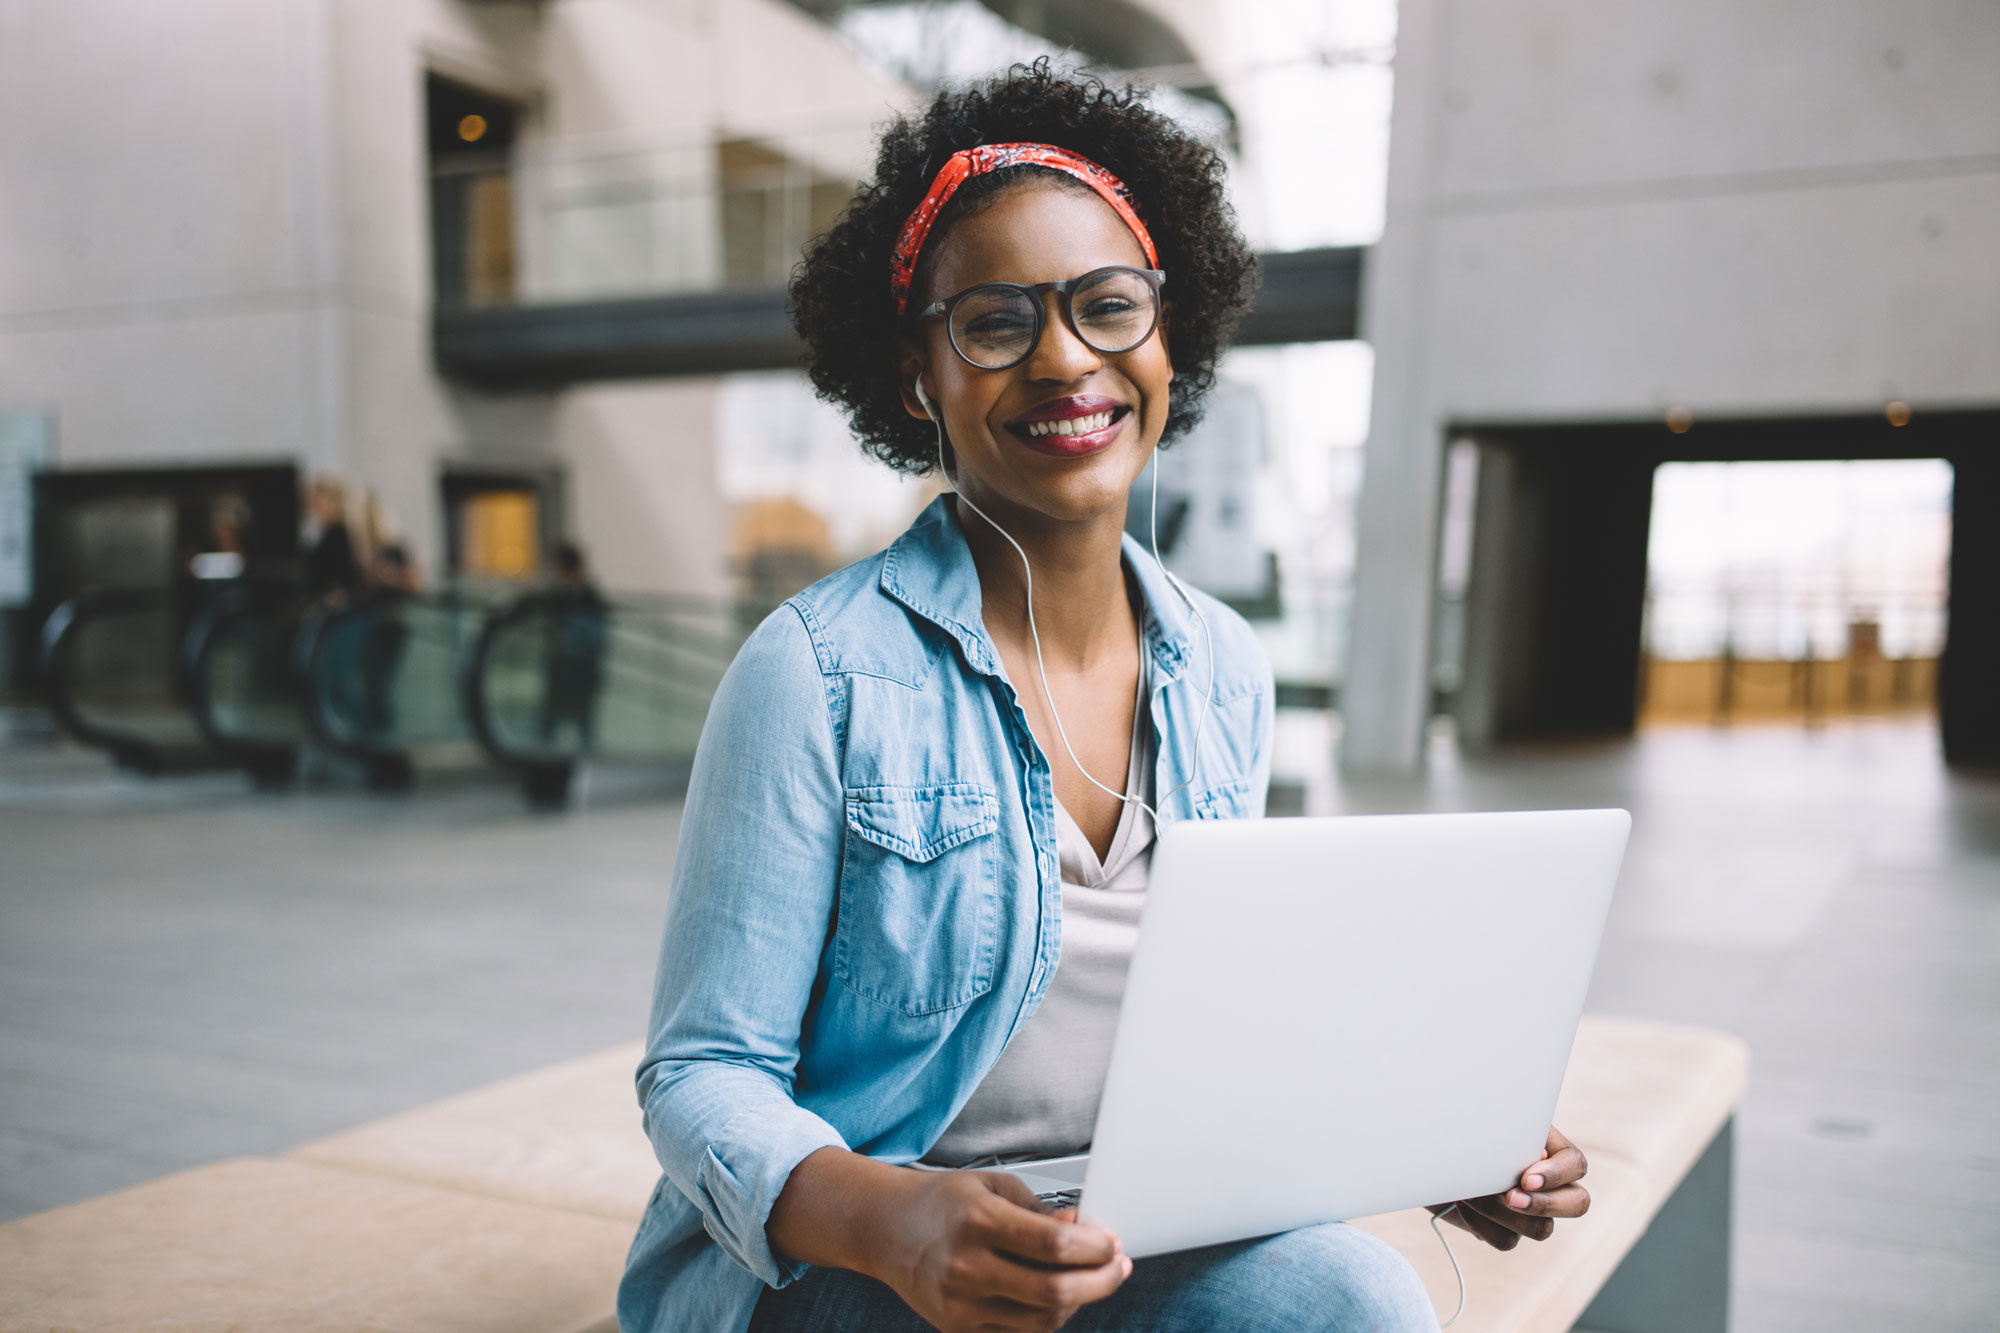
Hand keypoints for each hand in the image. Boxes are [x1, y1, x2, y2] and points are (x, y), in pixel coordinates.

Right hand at [882, 1170, 1130, 1331]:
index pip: (1053, 1245)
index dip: (1094, 1248)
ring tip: (1088, 1279)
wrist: (887, 1229)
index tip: (1112, 1243)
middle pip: (1055, 1291)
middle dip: (1100, 1281)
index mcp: (978, 1220)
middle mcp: (967, 1266)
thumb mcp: (992, 1186)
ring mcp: (960, 1304)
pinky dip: (1046, 1317)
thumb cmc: (943, 1203)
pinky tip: (1055, 1295)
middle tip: (1117, 1267)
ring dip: (1078, 1302)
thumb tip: (1082, 1229)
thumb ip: (1040, 1209)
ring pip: (1043, 1320)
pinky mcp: (957, 1327)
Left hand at [1428, 1125, 1589, 1250]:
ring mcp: (1528, 1210)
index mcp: (1549, 1149)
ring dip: (1503, 1212)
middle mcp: (1547, 1183)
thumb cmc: (1459, 1127)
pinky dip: (1483, 1225)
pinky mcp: (1504, 1230)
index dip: (1556, 1174)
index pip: (1576, 1164)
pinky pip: (1507, 1241)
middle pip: (1577, 1204)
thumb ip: (1508, 1133)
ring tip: (1471, 1191)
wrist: (1425, 1151)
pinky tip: (1463, 1205)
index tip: (1525, 1176)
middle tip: (1510, 1197)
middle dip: (1544, 1204)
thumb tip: (1527, 1150)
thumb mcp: (1485, 1120)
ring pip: (1542, 1229)